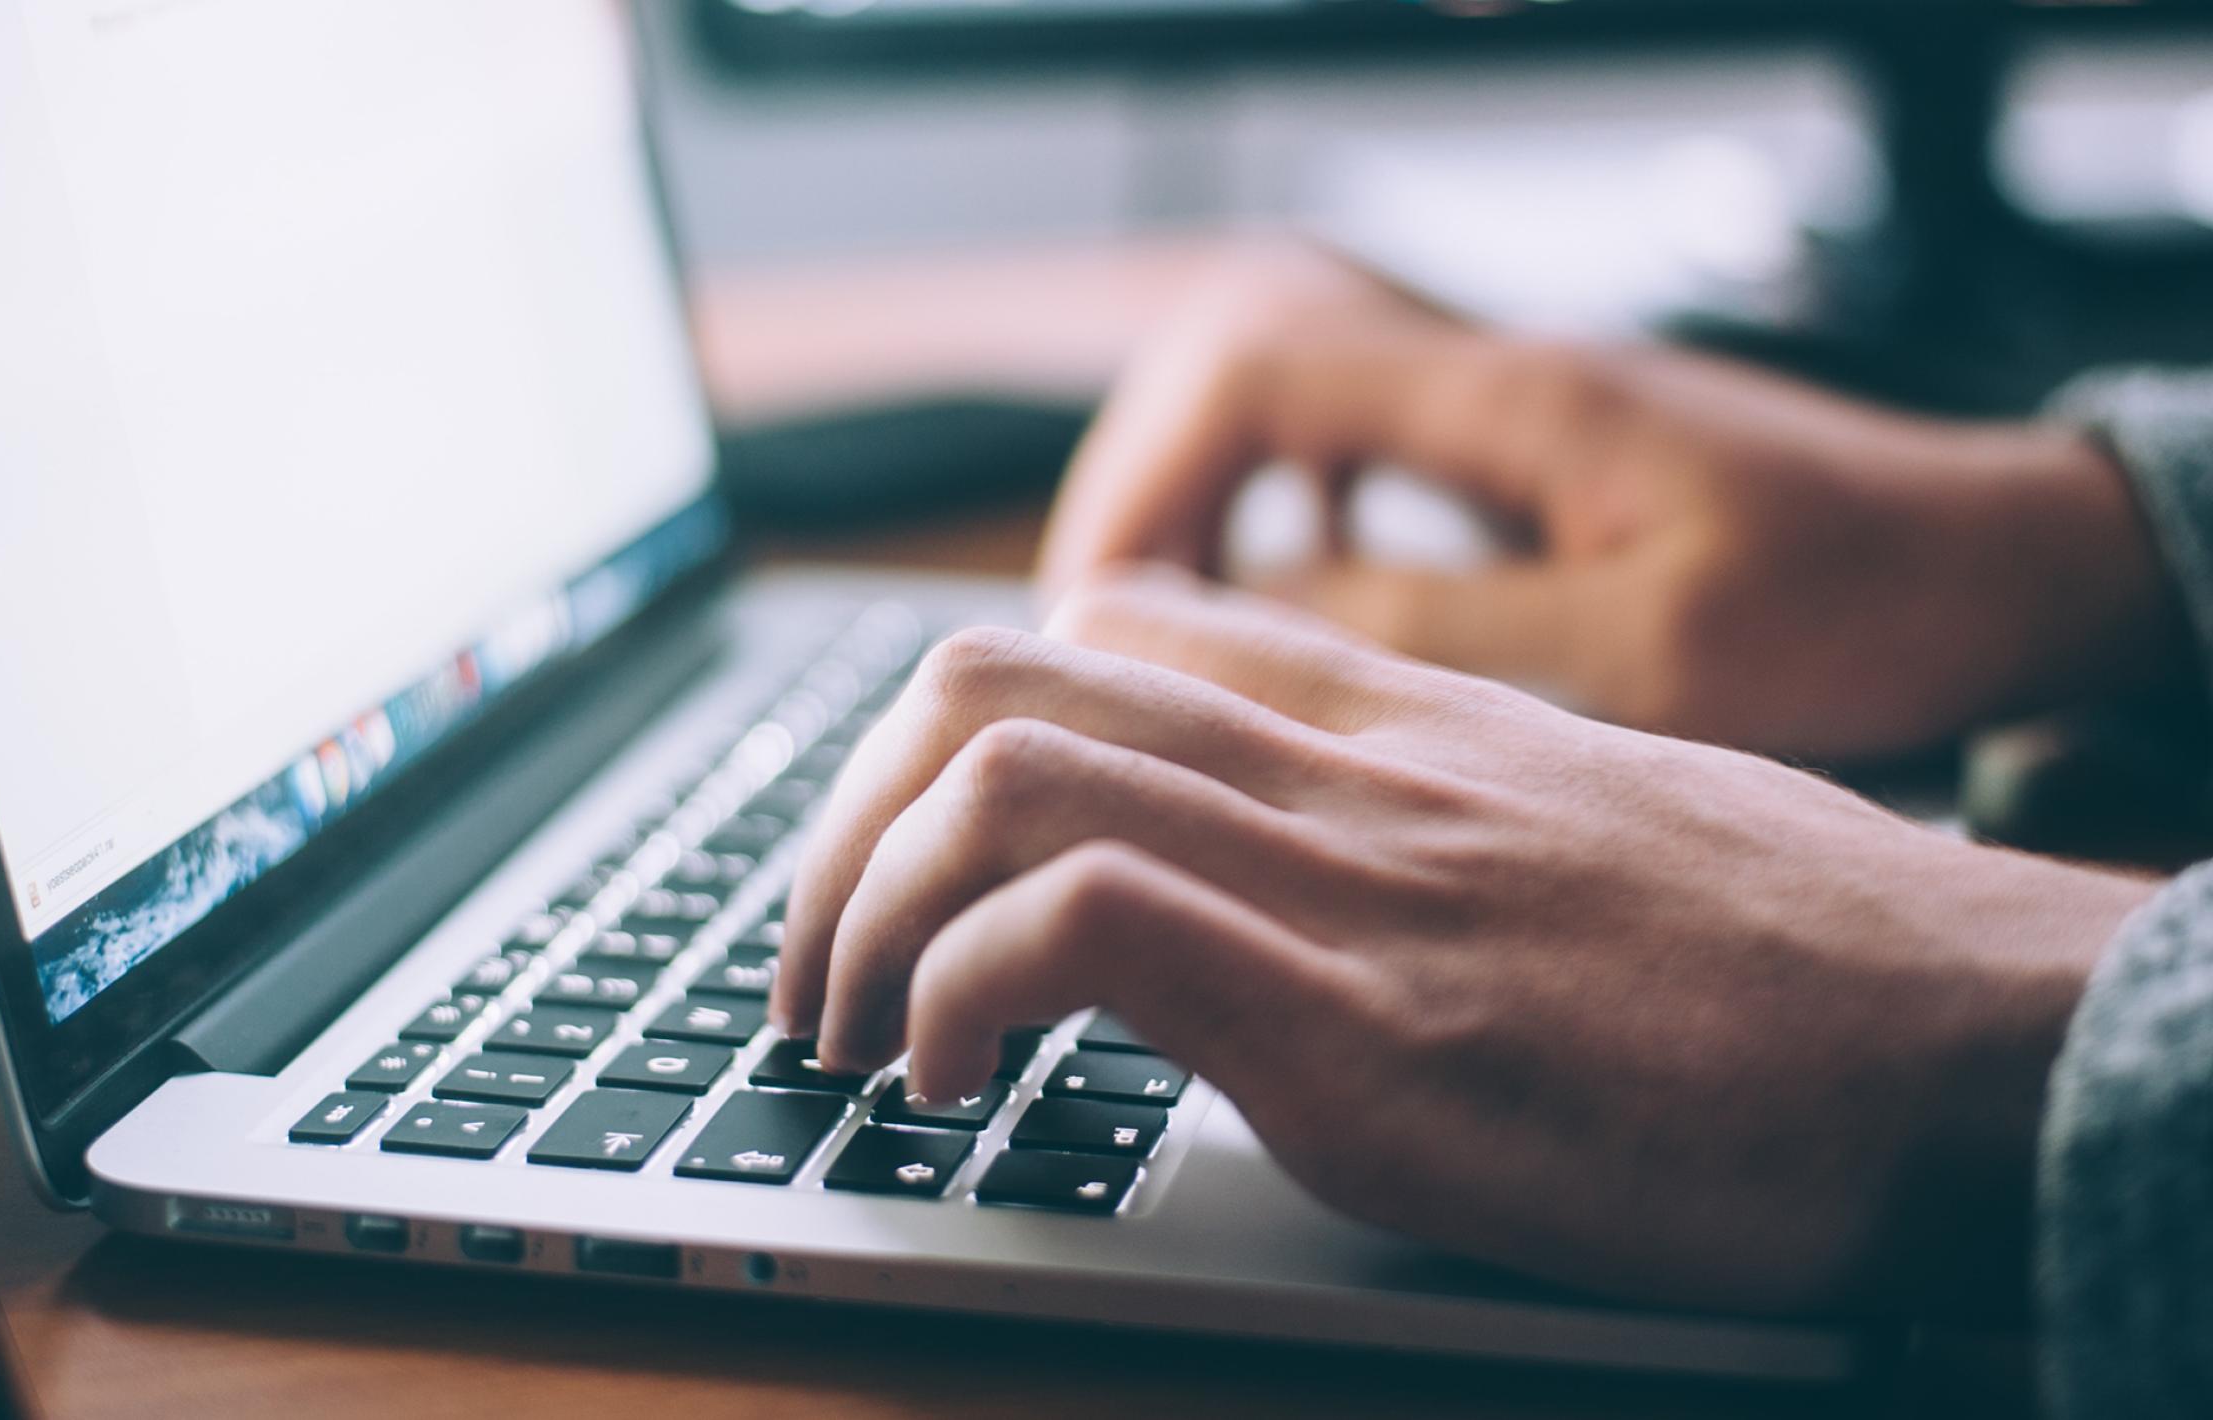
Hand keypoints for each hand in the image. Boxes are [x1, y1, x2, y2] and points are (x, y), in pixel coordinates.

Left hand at [772, 572, 2155, 1312]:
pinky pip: (1079, 923)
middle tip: (816, 968)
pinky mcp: (1366, 1027)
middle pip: (989, 677)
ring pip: (997, 771)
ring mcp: (1346, 884)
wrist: (1974, 1041)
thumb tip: (1298, 863)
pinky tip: (953, 1088)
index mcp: (1386, 722)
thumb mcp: (1581, 824)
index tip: (901, 856)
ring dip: (860, 910)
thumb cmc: (1793, 961)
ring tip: (852, 1039)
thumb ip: (1421, 808)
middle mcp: (1341, 769)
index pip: (1099, 627)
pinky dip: (957, 993)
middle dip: (841, 824)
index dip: (942, 733)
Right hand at [1038, 241, 2182, 759]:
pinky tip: (1284, 611)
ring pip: (1288, 414)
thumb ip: (1440, 629)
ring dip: (1207, 511)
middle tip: (1102, 636)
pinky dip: (1286, 525)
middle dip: (1145, 495)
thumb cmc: (1861, 603)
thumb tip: (1252, 622)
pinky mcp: (1532, 462)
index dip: (1145, 481)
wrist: (2000, 564)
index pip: (1253, 370)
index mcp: (1510, 400)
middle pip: (1239, 373)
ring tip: (1164, 635)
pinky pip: (1356, 461)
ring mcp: (1509, 414)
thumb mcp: (1646, 652)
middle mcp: (1493, 381)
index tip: (1100, 609)